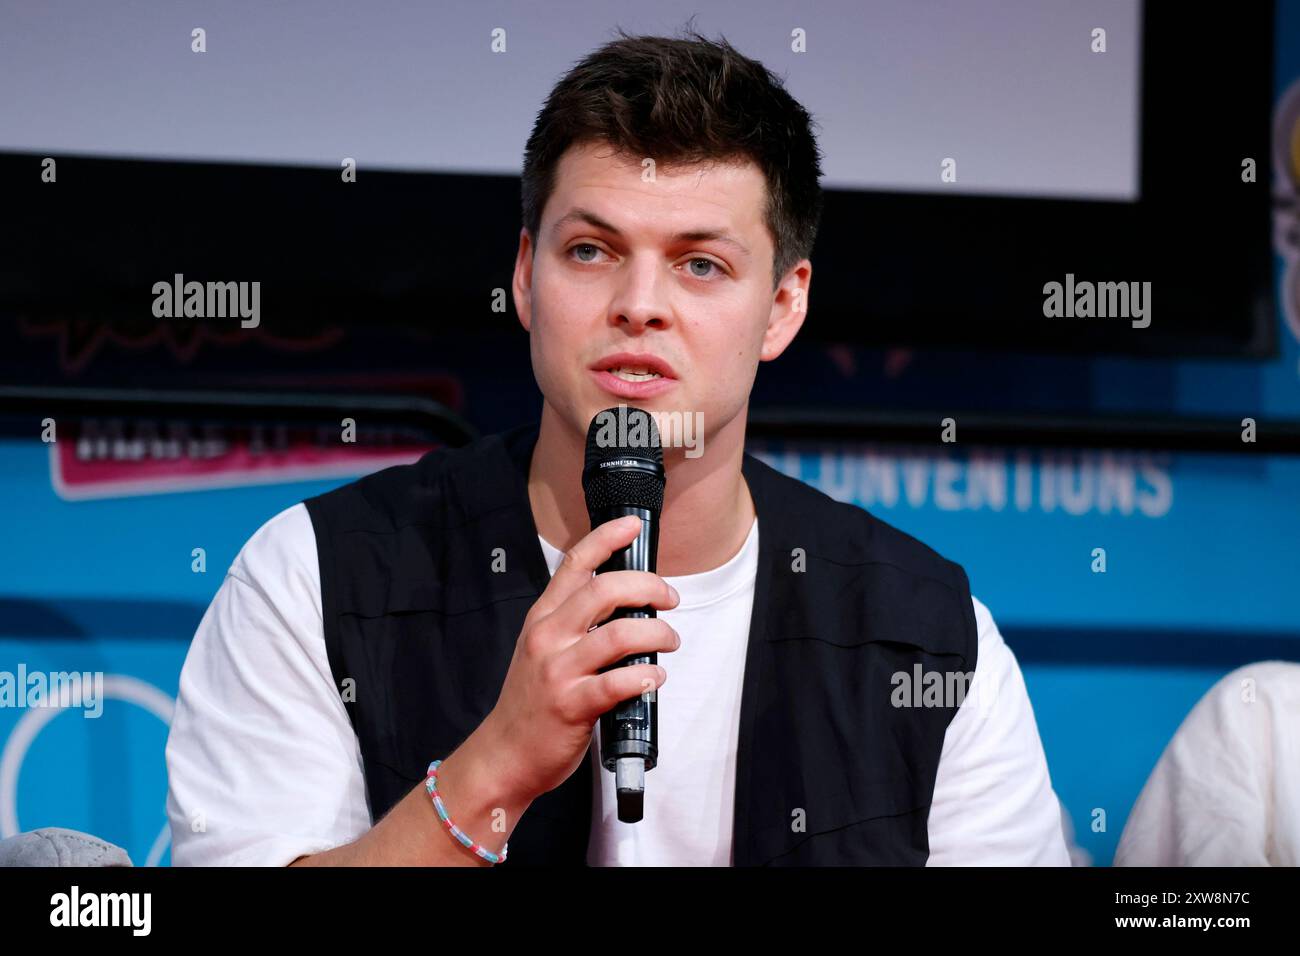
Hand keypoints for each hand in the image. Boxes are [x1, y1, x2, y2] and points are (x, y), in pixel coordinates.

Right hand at [480, 514, 679, 803]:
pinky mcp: (571, 705)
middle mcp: (548, 637)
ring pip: (619, 634)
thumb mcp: (542, 648)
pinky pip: (618, 682)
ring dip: (657, 633)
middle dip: (648, 587)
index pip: (574, 564)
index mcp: (543, 618)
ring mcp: (558, 670)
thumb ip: (574, 623)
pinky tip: (655, 677)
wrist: (504, 754)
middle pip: (604, 590)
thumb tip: (627, 603)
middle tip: (669, 599)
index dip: (606, 538)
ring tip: (670, 640)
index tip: (633, 525)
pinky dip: (646, 676)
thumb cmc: (531, 702)